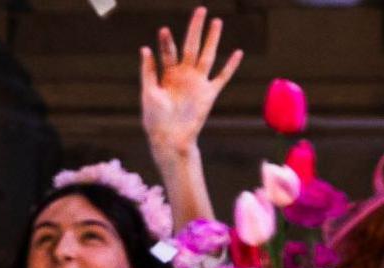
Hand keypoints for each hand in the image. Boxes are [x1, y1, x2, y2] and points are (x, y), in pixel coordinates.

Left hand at [140, 7, 241, 159]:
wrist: (169, 138)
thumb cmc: (154, 119)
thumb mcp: (148, 93)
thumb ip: (148, 71)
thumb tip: (144, 49)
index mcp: (167, 76)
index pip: (168, 52)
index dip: (166, 41)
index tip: (163, 29)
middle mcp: (183, 76)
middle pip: (191, 47)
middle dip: (195, 29)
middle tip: (200, 10)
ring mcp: (197, 83)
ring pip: (208, 56)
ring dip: (212, 39)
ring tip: (216, 22)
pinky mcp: (209, 94)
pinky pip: (222, 77)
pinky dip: (231, 66)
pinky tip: (238, 52)